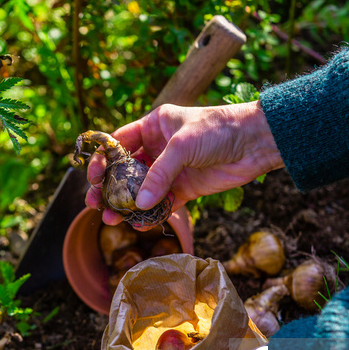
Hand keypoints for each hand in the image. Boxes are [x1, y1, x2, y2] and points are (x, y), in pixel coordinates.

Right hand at [85, 101, 283, 225]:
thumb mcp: (183, 146)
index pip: (119, 143)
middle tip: (95, 203)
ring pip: (141, 190)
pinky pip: (162, 203)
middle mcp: (158, 148)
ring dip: (126, 204)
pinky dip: (151, 214)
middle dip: (109, 188)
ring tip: (111, 219)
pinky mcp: (185, 188)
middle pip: (125, 170)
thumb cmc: (219, 130)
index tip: (93, 177)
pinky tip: (139, 222)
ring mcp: (171, 170)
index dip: (103, 160)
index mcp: (153, 126)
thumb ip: (159, 174)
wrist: (256, 143)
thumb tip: (140, 203)